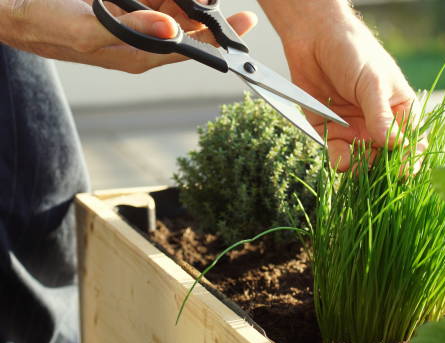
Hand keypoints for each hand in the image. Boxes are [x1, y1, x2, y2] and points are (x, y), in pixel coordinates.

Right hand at [0, 0, 256, 72]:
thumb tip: (175, 32)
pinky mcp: (123, 8)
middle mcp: (141, 43)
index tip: (244, 22)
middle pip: (187, 29)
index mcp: (138, 56)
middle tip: (225, 0)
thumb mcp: (89, 29)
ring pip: (174, 10)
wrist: (13, 10)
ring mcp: (133, 24)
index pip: (189, 50)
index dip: (219, 39)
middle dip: (209, 13)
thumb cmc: (45, 23)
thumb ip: (134, 31)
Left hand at [259, 2, 420, 170]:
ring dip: (361, 168)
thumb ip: (380, 115)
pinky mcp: (331, 132)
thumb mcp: (372, 82)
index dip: (411, 158)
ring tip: (356, 166)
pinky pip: (338, 154)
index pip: (413, 142)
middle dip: (384, 169)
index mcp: (400, 110)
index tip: (405, 170)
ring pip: (363, 161)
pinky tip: (341, 162)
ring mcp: (356, 130)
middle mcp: (380, 125)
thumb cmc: (353, 52)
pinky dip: (340, 161)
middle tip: (377, 173)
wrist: (314, 39)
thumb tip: (394, 145)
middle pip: (388, 158)